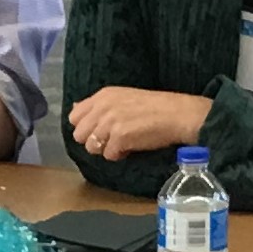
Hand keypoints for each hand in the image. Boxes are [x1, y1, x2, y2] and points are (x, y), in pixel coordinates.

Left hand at [68, 85, 212, 160]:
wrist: (178, 114)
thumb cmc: (155, 107)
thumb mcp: (122, 98)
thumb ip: (99, 106)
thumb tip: (75, 108)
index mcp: (102, 95)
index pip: (74, 116)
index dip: (85, 127)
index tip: (99, 131)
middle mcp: (103, 107)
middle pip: (79, 135)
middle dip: (94, 141)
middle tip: (112, 139)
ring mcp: (110, 122)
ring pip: (92, 147)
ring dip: (106, 149)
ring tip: (124, 143)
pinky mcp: (119, 137)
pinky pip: (109, 155)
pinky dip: (120, 155)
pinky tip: (132, 147)